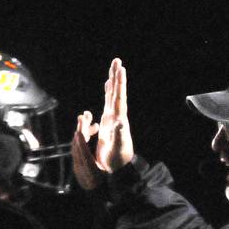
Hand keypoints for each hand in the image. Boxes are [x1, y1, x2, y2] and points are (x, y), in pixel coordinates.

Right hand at [72, 58, 134, 189]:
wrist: (117, 168)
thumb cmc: (116, 159)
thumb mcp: (118, 148)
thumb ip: (119, 135)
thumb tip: (120, 123)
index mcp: (119, 119)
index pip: (119, 97)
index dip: (119, 83)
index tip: (120, 68)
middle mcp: (117, 116)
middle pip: (117, 92)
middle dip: (116, 76)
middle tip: (117, 60)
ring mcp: (113, 119)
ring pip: (112, 96)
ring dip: (113, 83)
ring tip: (114, 70)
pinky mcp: (108, 123)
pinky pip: (108, 104)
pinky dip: (108, 94)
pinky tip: (108, 89)